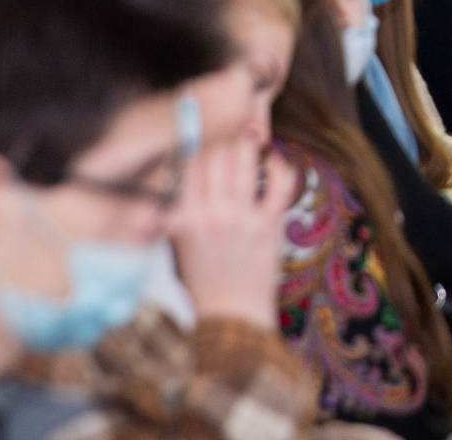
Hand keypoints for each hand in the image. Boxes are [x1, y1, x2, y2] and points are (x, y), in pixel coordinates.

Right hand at [170, 142, 299, 329]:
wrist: (231, 314)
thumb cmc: (202, 280)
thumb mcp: (176, 246)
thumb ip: (173, 213)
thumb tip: (172, 180)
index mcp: (182, 219)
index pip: (185, 166)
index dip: (195, 147)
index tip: (203, 140)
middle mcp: (209, 215)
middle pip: (214, 157)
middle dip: (222, 142)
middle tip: (228, 137)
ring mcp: (239, 219)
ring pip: (243, 164)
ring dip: (248, 147)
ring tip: (250, 141)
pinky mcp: (267, 225)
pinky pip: (278, 185)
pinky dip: (280, 167)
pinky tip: (277, 160)